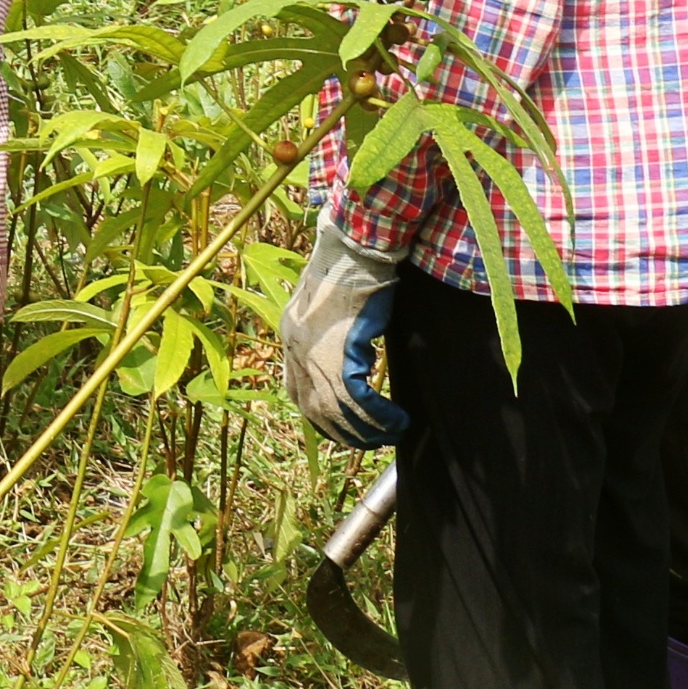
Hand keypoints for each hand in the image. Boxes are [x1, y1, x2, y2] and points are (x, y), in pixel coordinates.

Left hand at [281, 213, 408, 447]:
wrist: (354, 247)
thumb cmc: (347, 270)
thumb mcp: (326, 307)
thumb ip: (328, 337)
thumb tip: (349, 361)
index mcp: (291, 336)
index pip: (295, 392)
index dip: (318, 416)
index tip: (341, 429)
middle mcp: (296, 347)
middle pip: (315, 409)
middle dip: (344, 432)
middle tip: (372, 441)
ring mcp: (315, 350)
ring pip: (337, 409)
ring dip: (366, 429)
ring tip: (390, 433)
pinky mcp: (341, 349)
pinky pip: (357, 397)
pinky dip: (378, 414)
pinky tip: (396, 418)